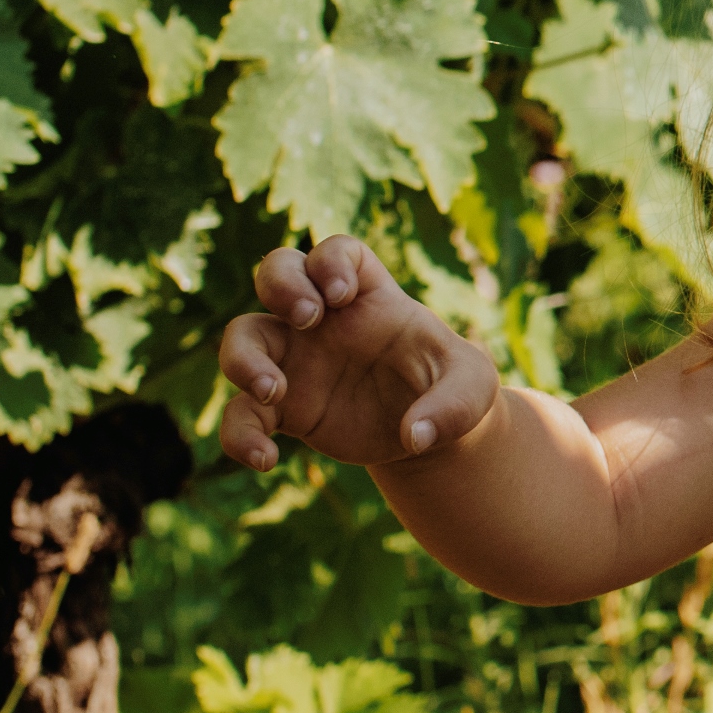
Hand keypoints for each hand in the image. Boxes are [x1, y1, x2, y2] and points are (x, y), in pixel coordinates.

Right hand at [216, 236, 499, 470]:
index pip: (338, 252)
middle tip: (308, 318)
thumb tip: (416, 436)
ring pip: (242, 337)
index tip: (342, 295)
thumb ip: (453, 405)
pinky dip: (240, 434)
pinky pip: (241, 413)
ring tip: (272, 390)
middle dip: (280, 283)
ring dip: (243, 358)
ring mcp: (296, 361)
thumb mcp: (473, 389)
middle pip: (276, 271)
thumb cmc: (450, 390)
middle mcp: (324, 321)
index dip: (331, 261)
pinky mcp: (282, 408)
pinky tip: (265, 459)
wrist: (427, 434)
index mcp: (371, 298)